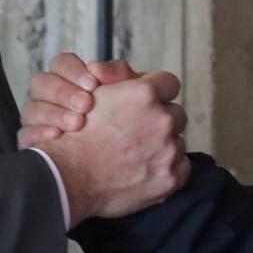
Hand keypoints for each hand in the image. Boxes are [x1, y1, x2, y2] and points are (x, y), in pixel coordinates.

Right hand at [18, 52, 142, 148]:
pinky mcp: (33, 143)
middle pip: (41, 83)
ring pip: (31, 108)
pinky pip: (25, 134)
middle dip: (63, 92)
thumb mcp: (133, 95)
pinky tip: (57, 136)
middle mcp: (49, 97)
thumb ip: (118, 75)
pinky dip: (39, 134)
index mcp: (69, 80)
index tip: (93, 84)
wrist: (125, 158)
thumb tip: (96, 67)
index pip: (60, 63)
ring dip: (53, 114)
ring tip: (77, 124)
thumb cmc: (128, 120)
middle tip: (86, 105)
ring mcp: (38, 119)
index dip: (73, 70)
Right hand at [40, 72, 188, 225]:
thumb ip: (119, 76)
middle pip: (176, 113)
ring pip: (178, 141)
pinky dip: (167, 168)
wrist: (69, 178)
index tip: (149, 101)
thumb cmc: (77, 136)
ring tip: (137, 153)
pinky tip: (144, 168)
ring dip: (163, 145)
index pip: (169, 83)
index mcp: (144, 94)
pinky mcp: (170, 177)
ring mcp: (168, 150)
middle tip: (138, 131)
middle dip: (161, 120)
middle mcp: (162, 119)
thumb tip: (137, 74)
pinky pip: (182, 167)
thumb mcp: (95, 94)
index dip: (158, 91)